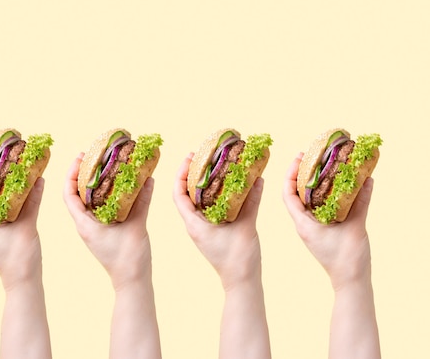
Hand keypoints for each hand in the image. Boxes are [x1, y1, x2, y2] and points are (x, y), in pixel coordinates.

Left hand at [63, 153, 153, 289]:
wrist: (132, 281)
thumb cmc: (129, 258)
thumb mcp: (136, 226)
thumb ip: (142, 202)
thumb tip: (149, 179)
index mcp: (85, 224)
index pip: (69, 194)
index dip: (71, 174)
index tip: (79, 157)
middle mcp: (86, 224)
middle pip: (78, 194)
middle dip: (83, 173)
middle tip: (92, 155)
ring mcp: (95, 228)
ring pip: (89, 200)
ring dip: (94, 183)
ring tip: (104, 165)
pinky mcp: (105, 231)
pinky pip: (102, 208)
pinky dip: (107, 194)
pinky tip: (118, 184)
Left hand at [173, 153, 263, 290]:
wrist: (242, 282)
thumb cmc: (238, 259)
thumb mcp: (246, 227)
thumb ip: (252, 203)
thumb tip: (258, 179)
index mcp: (194, 224)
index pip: (179, 194)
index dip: (181, 174)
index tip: (189, 157)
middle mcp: (196, 224)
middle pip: (187, 194)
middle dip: (192, 173)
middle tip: (201, 155)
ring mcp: (204, 228)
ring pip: (199, 200)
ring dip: (203, 183)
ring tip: (212, 165)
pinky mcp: (214, 231)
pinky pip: (211, 208)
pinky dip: (216, 195)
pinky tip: (227, 184)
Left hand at [282, 153, 373, 289]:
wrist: (350, 281)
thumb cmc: (347, 258)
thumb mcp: (355, 227)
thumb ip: (361, 204)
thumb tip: (367, 180)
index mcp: (303, 224)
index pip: (288, 195)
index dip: (290, 175)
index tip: (297, 158)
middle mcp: (304, 224)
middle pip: (296, 194)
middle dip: (300, 174)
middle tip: (308, 156)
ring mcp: (313, 228)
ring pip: (306, 201)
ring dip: (311, 183)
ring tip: (319, 166)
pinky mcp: (323, 231)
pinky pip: (319, 209)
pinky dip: (324, 196)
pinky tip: (335, 185)